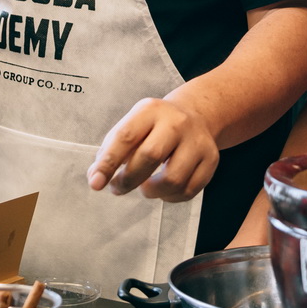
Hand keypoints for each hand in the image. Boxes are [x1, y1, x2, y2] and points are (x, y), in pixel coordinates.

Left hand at [87, 97, 219, 201]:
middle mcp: (176, 122)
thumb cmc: (154, 126)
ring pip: (172, 179)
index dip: (108, 163)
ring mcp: (197, 141)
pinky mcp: (211, 160)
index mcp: (150, 110)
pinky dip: (170, 197)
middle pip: (150, 156)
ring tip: (145, 187)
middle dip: (128, 179)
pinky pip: (188, 191)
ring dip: (151, 191)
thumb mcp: (132, 126)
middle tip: (117, 188)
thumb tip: (96, 179)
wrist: (196, 115)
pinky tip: (163, 189)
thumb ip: (111, 150)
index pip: (125, 137)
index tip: (96, 183)